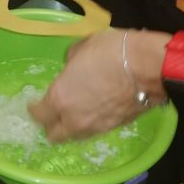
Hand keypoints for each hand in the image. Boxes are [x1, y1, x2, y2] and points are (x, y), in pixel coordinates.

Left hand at [28, 30, 149, 140]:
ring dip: (72, 127)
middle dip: (51, 126)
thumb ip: (71, 60)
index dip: (35, 109)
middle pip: (55, 135)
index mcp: (60, 98)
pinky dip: (92, 124)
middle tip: (54, 113)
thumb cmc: (110, 51)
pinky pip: (96, 130)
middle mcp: (75, 119)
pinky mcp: (116, 127)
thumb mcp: (82, 47)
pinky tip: (96, 110)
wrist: (148, 66)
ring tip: (75, 113)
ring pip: (76, 136)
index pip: (39, 115)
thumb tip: (72, 65)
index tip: (35, 104)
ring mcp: (96, 126)